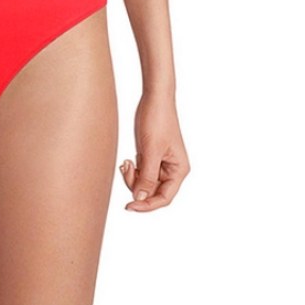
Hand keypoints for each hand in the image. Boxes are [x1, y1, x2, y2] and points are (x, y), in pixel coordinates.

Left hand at [119, 90, 189, 211]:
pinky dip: (133, 170)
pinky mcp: (151, 155)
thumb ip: (147, 177)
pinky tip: (128, 160)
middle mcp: (172, 169)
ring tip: (126, 162)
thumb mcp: (151, 150)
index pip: (164, 197)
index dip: (147, 205)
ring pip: (145, 183)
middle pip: (153, 191)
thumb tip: (140, 199)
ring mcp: (161, 162)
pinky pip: (141, 172)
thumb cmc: (157, 120)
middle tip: (126, 169)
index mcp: (179, 170)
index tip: (130, 206)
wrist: (153, 98)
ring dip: (133, 177)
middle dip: (137, 185)